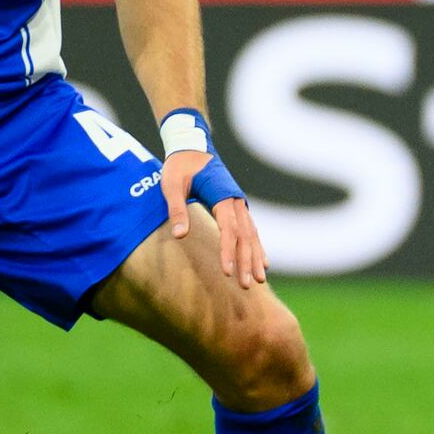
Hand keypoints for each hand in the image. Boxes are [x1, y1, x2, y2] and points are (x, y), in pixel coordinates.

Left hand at [158, 116, 261, 289]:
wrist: (193, 147)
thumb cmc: (179, 166)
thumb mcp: (171, 184)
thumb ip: (176, 209)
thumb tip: (179, 235)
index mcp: (223, 195)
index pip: (229, 229)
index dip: (229, 251)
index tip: (226, 273)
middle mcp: (237, 200)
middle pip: (246, 236)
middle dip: (247, 261)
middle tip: (248, 285)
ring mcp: (240, 204)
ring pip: (252, 235)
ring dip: (255, 257)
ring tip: (259, 280)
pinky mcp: (238, 207)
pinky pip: (251, 231)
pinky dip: (257, 247)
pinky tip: (262, 262)